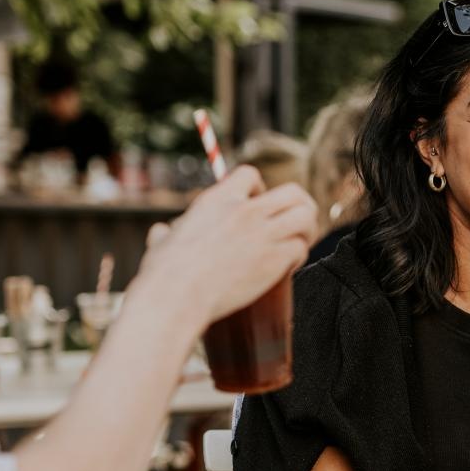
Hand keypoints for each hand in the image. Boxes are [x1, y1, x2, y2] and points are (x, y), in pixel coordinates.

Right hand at [134, 166, 316, 325]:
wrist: (177, 295)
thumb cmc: (163, 273)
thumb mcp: (161, 241)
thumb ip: (167, 232)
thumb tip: (161, 232)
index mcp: (218, 200)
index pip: (250, 174)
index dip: (258, 187)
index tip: (257, 203)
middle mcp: (245, 212)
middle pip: (293, 192)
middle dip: (299, 205)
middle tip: (294, 222)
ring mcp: (263, 234)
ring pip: (306, 216)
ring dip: (308, 228)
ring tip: (300, 240)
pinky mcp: (274, 259)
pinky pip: (301, 247)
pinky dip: (299, 255)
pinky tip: (289, 265)